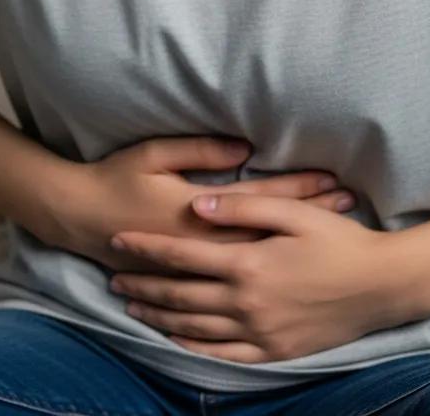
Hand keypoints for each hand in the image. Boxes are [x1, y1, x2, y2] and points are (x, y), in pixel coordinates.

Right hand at [42, 136, 356, 276]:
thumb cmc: (117, 179)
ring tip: (333, 239)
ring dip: (297, 245)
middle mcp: (205, 241)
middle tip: (348, 208)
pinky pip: (235, 281)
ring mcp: (198, 265)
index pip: (262, 198)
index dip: (299, 188)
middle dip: (312, 217)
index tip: (334, 180)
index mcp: (199, 207)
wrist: (80, 218)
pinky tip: (289, 273)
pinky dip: (266, 271)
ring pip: (259, 257)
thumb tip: (243, 148)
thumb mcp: (154, 154)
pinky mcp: (188, 279)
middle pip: (270, 230)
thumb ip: (199, 150)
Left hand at [105, 191, 416, 362]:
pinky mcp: (275, 352)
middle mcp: (246, 303)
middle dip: (142, 285)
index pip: (181, 255)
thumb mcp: (292, 212)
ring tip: (133, 307)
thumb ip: (241, 207)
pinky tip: (176, 340)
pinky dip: (193, 348)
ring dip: (159, 317)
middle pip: (179, 295)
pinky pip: (223, 355)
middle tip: (113, 278)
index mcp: (247, 263)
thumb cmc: (340, 240)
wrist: (383, 285)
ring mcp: (260, 332)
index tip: (118, 240)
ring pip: (193, 328)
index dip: (146, 248)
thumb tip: (196, 206)